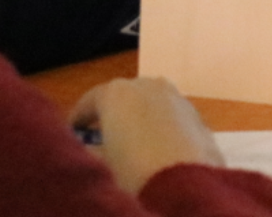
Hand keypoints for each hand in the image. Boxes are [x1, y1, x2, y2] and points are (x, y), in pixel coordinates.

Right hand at [69, 77, 223, 195]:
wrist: (188, 187)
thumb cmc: (133, 172)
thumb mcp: (100, 164)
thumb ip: (89, 150)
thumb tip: (89, 148)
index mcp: (116, 92)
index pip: (89, 100)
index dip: (78, 118)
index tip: (72, 132)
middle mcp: (149, 86)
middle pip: (124, 98)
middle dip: (113, 116)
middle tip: (102, 138)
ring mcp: (178, 98)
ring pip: (152, 106)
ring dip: (141, 121)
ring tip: (132, 147)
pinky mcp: (199, 117)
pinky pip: (172, 119)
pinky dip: (163, 130)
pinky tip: (160, 153)